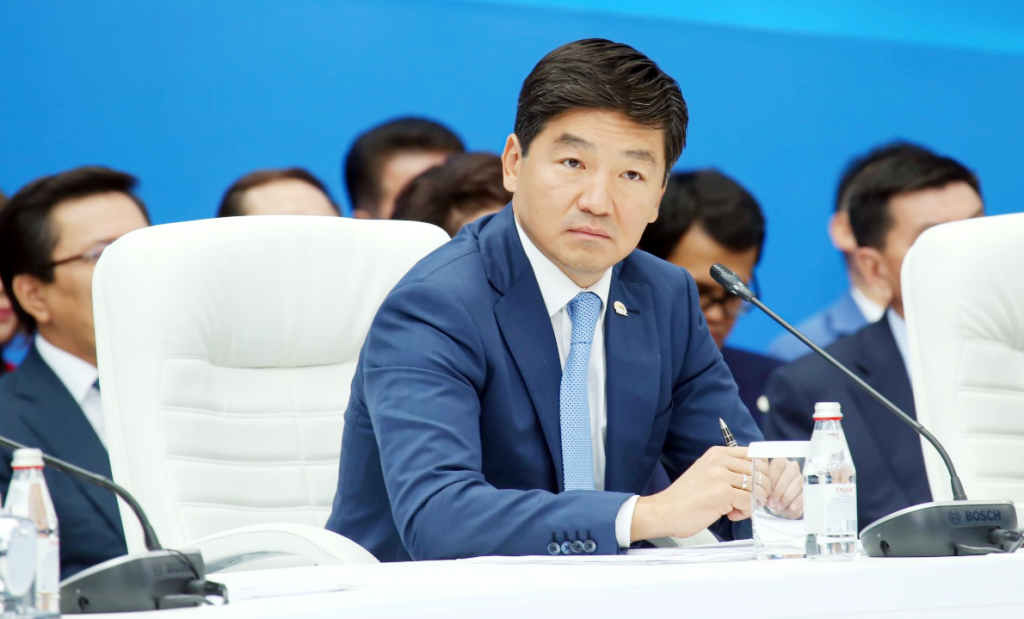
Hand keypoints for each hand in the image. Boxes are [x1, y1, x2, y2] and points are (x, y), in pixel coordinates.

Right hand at [631, 446, 752, 541]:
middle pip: (758, 471)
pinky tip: (730, 515)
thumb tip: (757, 477)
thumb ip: (728, 470)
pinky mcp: (722, 493)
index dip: (761, 473)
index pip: (753, 455)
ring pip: (756, 487)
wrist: (665, 511)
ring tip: (736, 509)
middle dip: (760, 489)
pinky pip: (749, 502)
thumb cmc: (686, 497)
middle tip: (749, 502)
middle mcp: (719, 460)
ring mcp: (720, 476)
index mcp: (716, 453)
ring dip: (752, 503)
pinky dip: (745, 512)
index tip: (756, 486)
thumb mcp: (706, 473)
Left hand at [756, 457, 802, 518]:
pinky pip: (804, 494)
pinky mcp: (807, 489)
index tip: (765, 491)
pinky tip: (790, 508)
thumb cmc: (770, 492)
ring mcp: (801, 477)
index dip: (771, 478)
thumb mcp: (765, 488)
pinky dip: (797, 502)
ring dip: (787, 497)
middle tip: (771, 503)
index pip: (777, 465)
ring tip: (779, 507)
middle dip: (779, 490)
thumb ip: (764, 487)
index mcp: (780, 463)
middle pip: (788, 474)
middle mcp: (792, 467)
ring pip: (797, 483)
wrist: (781, 503)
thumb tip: (761, 494)